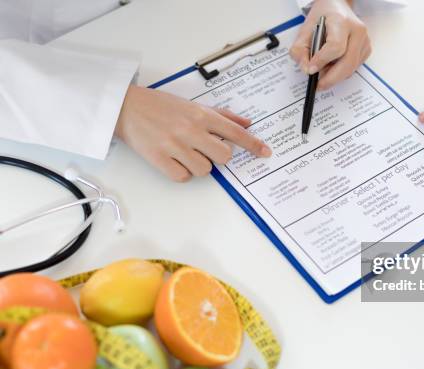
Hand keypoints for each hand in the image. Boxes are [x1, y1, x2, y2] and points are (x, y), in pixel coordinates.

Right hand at [115, 85, 270, 181]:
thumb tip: (247, 124)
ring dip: (199, 165)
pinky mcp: (159, 158)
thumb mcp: (193, 105)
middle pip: (224, 156)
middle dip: (219, 157)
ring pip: (204, 170)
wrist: (126, 107)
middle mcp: (191, 129)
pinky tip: (174, 160)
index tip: (266, 153)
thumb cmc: (161, 106)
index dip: (254, 145)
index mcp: (201, 115)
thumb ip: (221, 115)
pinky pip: (183, 177)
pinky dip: (182, 173)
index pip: (236, 133)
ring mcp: (175, 145)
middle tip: (206, 150)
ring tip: (184, 153)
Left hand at [290, 0, 370, 89]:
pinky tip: (332, 66)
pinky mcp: (366, 50)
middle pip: (347, 63)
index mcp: (341, 22)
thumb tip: (306, 69)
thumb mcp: (305, 29)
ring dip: (335, 76)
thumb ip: (300, 50)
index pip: (335, 46)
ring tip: (322, 72)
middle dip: (331, 78)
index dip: (322, 61)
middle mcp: (357, 31)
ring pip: (351, 69)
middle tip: (317, 85)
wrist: (337, 7)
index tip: (311, 70)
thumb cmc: (323, 16)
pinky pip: (354, 68)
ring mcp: (364, 41)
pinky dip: (341, 72)